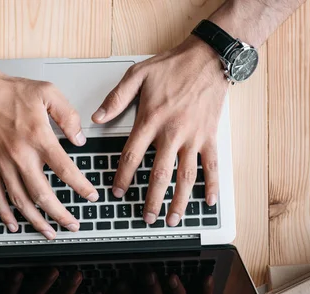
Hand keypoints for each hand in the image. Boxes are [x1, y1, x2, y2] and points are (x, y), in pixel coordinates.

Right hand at [0, 70, 98, 238]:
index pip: (65, 169)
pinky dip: (5, 213)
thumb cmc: (10, 91)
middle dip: (60, 214)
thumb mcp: (48, 92)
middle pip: (43, 194)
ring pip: (20, 200)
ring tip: (49, 232)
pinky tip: (14, 224)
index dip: (81, 186)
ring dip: (36, 220)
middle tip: (73, 225)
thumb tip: (79, 139)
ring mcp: (2, 163)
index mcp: (38, 138)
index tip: (91, 196)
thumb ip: (68, 116)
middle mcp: (20, 155)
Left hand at [93, 36, 227, 225]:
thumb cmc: (174, 66)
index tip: (117, 191)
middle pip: (160, 175)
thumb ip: (116, 98)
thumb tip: (97, 117)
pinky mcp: (210, 136)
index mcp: (151, 120)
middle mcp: (173, 133)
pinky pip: (212, 166)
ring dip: (180, 201)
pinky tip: (208, 202)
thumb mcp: (138, 75)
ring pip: (186, 177)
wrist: (208, 58)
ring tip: (173, 218)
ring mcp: (194, 137)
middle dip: (152, 200)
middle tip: (147, 217)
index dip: (122, 176)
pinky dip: (212, 185)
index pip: (132, 156)